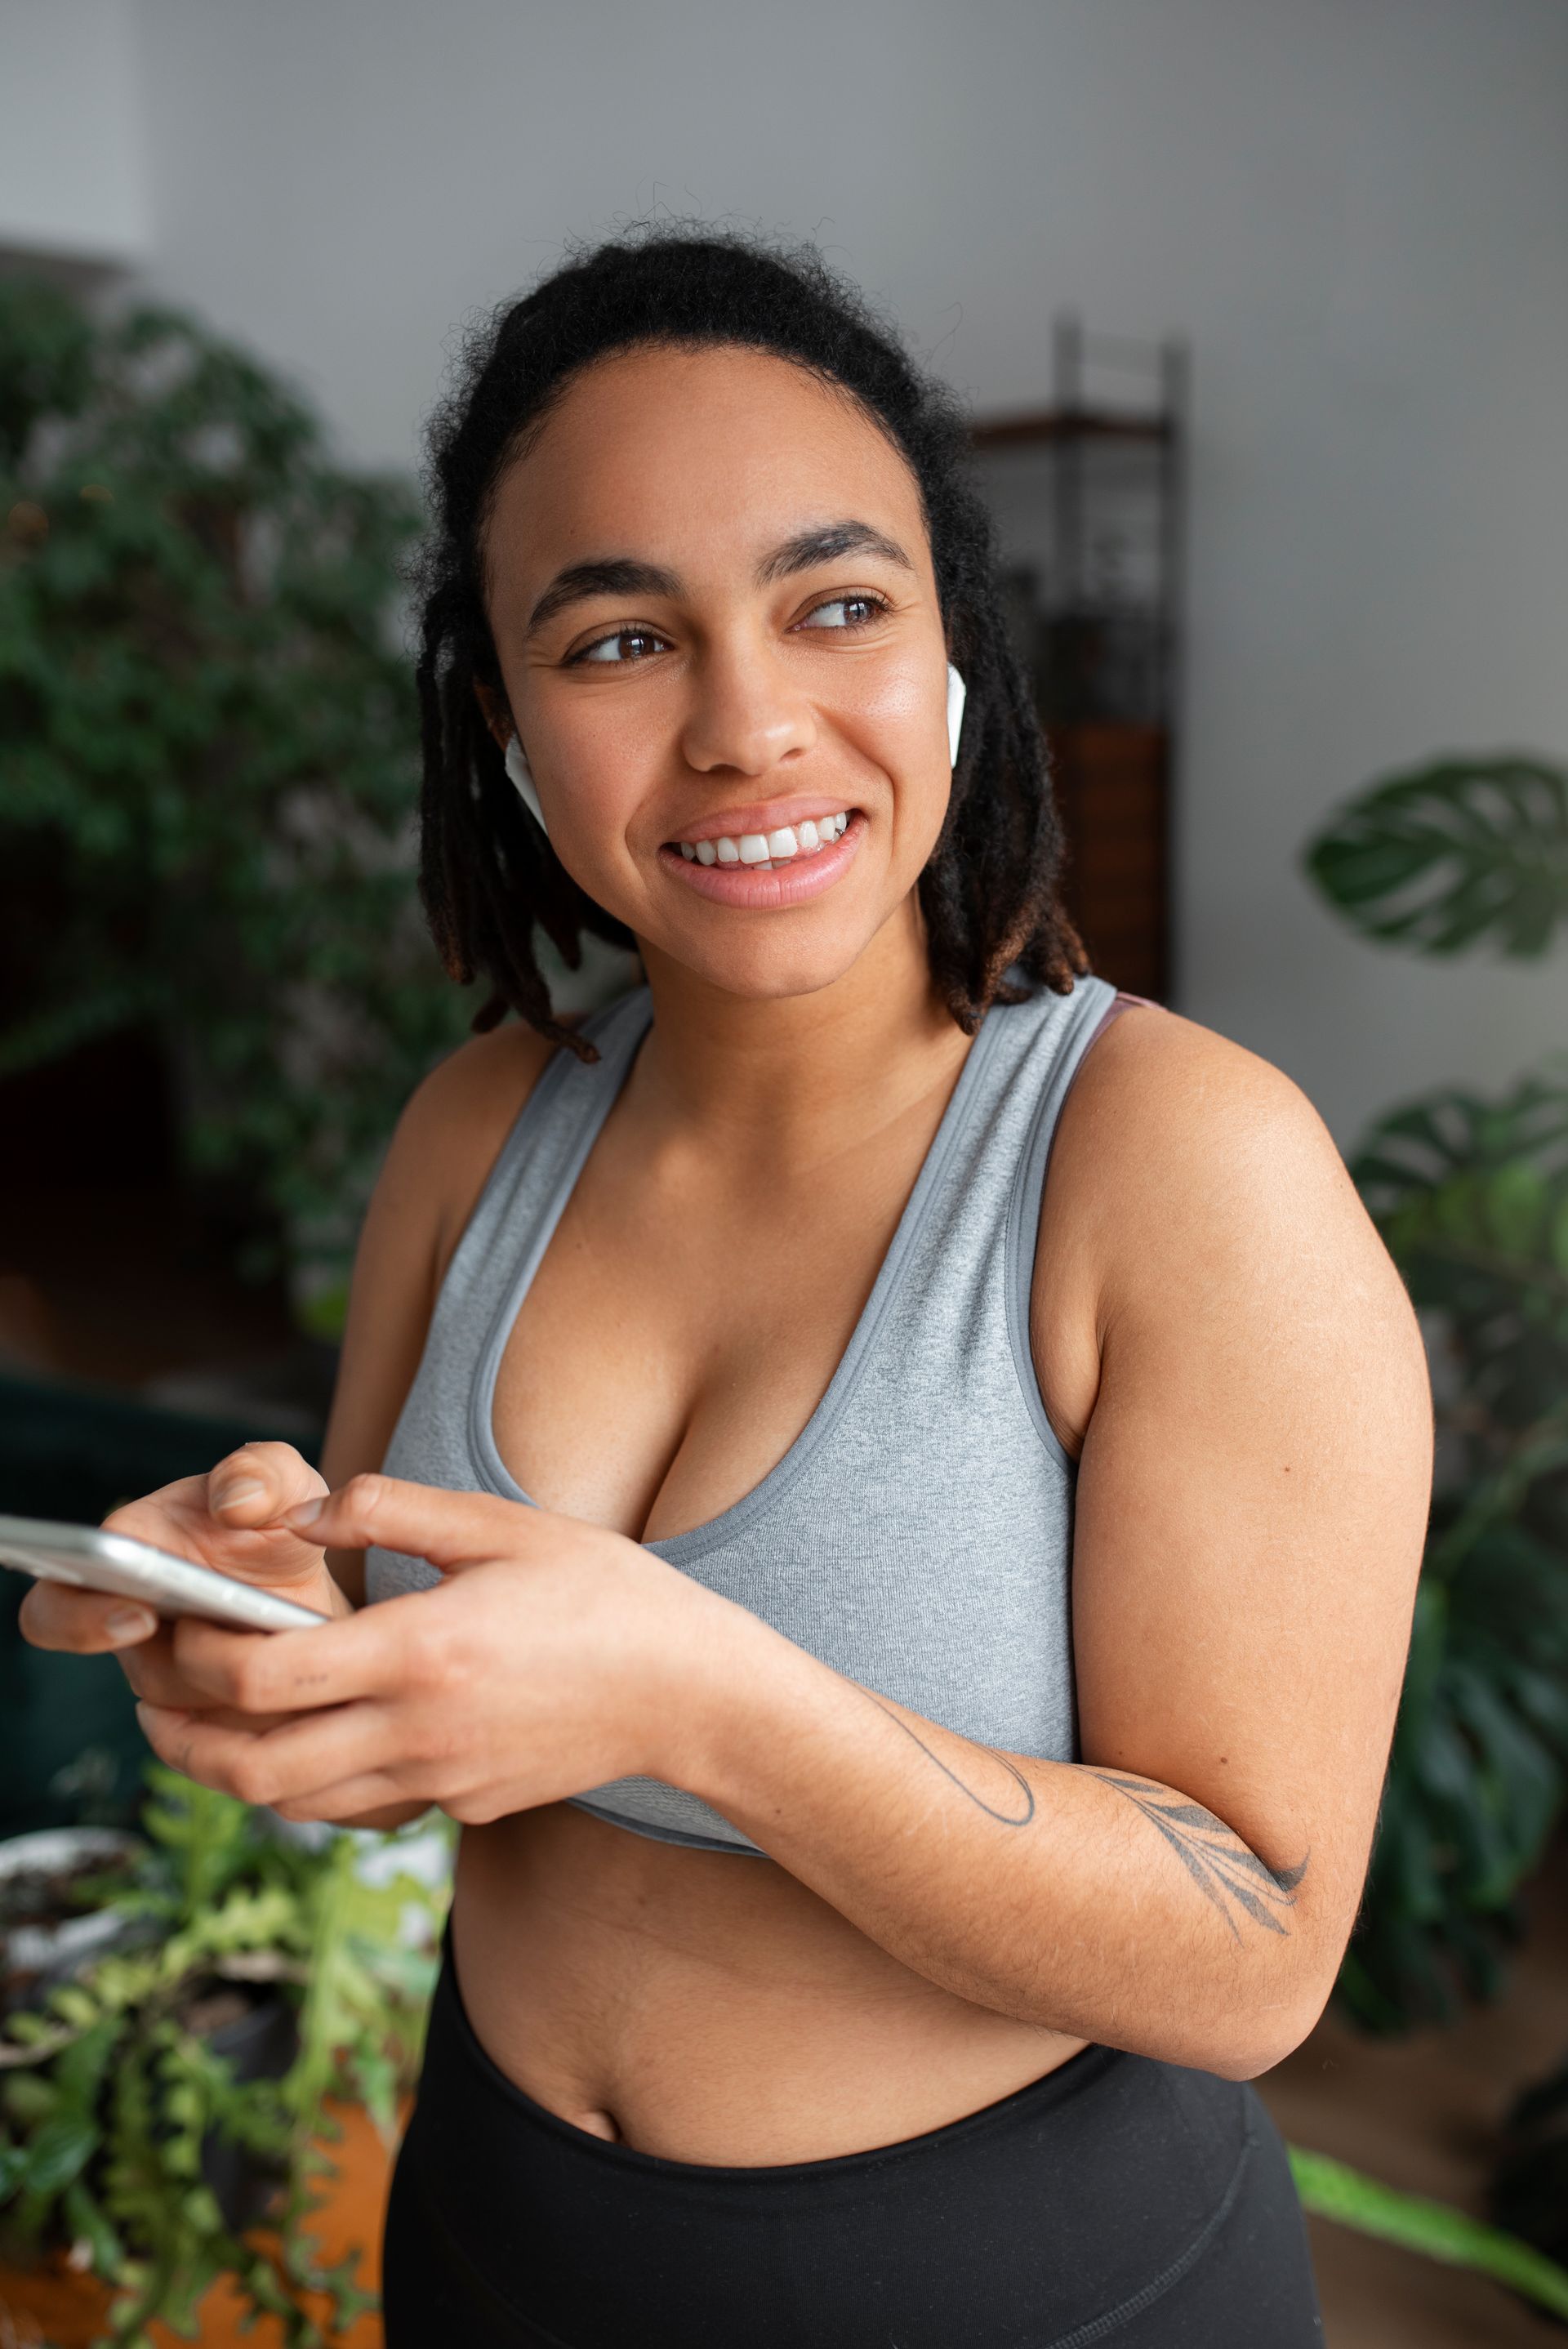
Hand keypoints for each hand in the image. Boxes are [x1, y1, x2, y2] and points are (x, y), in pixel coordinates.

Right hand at [19, 1442, 349, 1718]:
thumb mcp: (282, 1481)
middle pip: (138, 1674)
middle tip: (219, 1646)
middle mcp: (136, 1630)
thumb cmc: (276, 1522)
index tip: (139, 1614)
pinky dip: (277, 1705)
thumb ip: (260, 1473)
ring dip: (249, 1675)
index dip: (82, 1621)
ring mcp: (175, 1680)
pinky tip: (307, 1670)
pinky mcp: (219, 1719)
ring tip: (288, 1637)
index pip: (55, 1608)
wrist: (314, 1581)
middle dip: (186, 1668)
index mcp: (125, 1562)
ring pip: (199, 1707)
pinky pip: (240, 1733)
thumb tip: (237, 1502)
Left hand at [133, 1475, 731, 1825]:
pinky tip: (297, 1742)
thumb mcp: (500, 1525)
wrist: (687, 1692)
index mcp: (419, 1650)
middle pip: (252, 1766)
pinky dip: (304, 1785)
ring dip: (230, 1772)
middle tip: (150, 1703)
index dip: (194, 1659)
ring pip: (294, 1804)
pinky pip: (354, 1807)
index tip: (173, 1625)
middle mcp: (416, 1729)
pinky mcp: (458, 1805)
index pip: (262, 1677)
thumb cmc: (602, 1593)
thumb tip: (297, 1514)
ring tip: (198, 1729)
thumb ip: (389, 1509)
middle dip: (180, 1738)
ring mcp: (437, 1778)